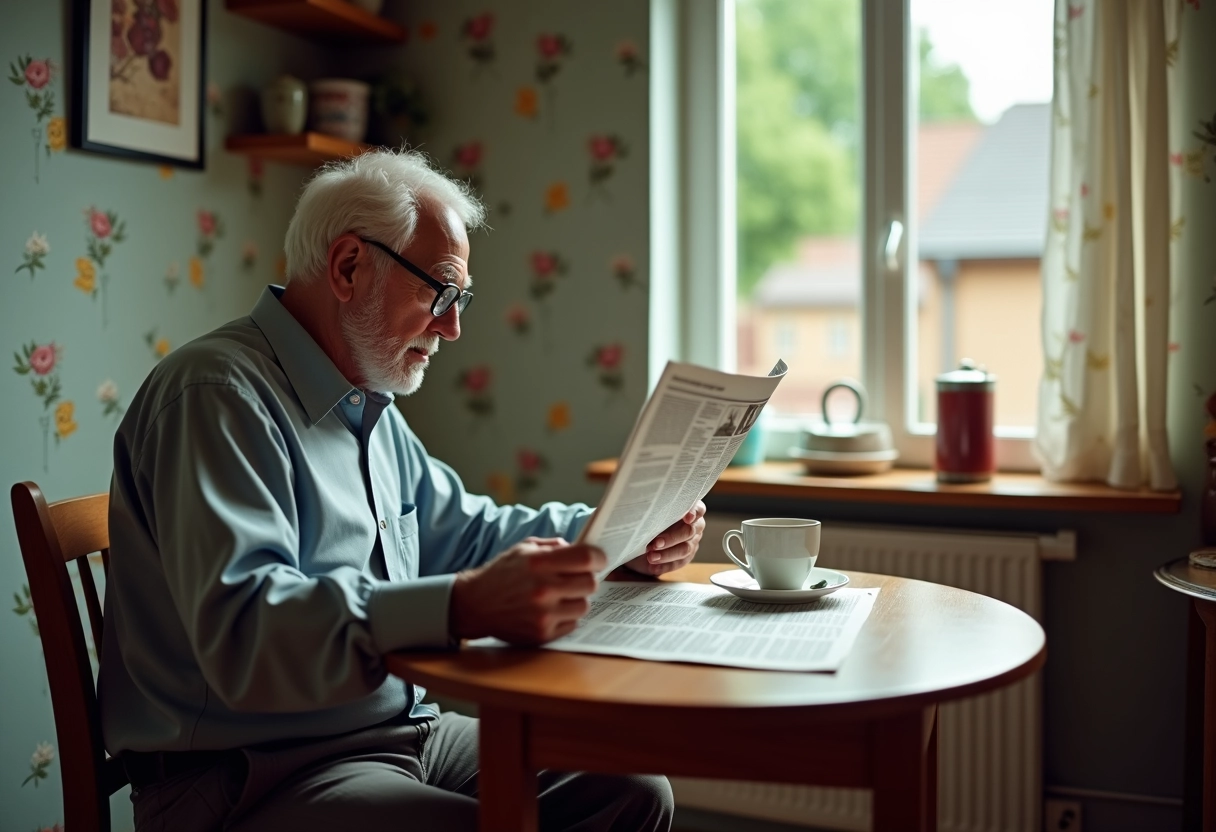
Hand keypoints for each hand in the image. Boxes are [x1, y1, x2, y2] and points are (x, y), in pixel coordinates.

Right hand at [449, 537, 605, 644]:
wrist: (474, 605)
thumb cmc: (502, 573)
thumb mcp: (523, 548)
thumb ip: (554, 546)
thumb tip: (583, 549)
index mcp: (538, 563)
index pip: (586, 558)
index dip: (598, 557)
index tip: (600, 559)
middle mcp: (542, 589)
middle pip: (590, 583)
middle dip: (586, 579)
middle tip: (576, 578)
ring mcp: (543, 614)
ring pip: (584, 605)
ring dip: (576, 599)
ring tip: (560, 596)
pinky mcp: (542, 634)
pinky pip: (572, 623)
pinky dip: (566, 617)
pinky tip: (550, 610)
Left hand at [625, 501, 705, 575]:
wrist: (641, 537)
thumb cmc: (649, 519)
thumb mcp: (651, 513)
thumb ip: (658, 512)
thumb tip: (651, 513)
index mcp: (690, 509)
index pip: (698, 509)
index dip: (693, 513)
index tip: (686, 518)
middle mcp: (695, 525)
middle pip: (689, 532)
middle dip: (671, 538)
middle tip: (655, 543)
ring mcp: (692, 542)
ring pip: (685, 549)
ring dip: (666, 554)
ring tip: (651, 557)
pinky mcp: (686, 557)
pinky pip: (678, 563)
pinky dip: (665, 565)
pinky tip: (654, 567)